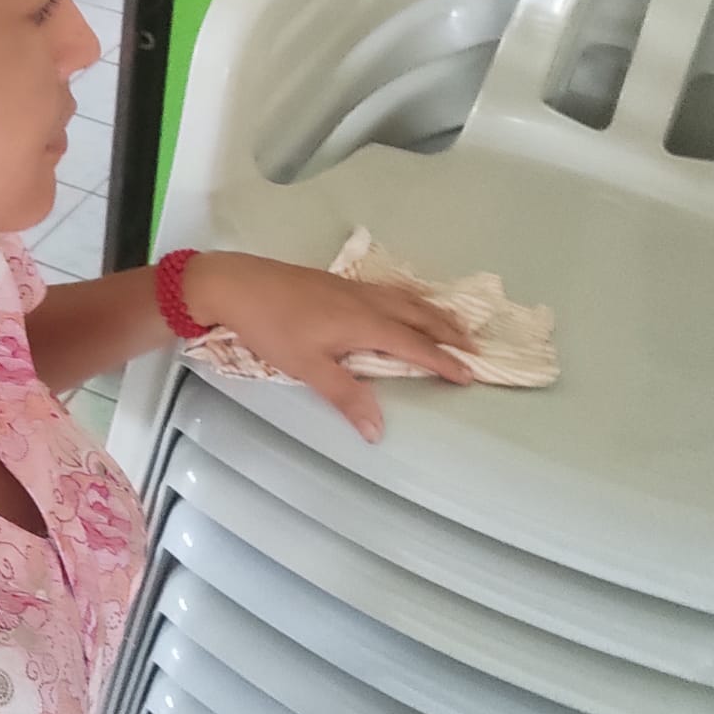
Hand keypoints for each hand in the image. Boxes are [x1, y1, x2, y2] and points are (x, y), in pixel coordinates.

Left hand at [186, 252, 474, 443]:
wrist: (236, 283)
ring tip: (452, 323)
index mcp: (363, 322)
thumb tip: (378, 431)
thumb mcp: (307, 366)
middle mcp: (365, 300)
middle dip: (448, 331)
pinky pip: (388, 289)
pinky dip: (409, 298)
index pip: (414, 344)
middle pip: (418, 314)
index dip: (443, 361)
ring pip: (404, 297)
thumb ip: (345, 395)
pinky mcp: (336, 282)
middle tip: (477, 348)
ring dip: (432, 312)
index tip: (471, 375)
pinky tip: (402, 302)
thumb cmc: (271, 326)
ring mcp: (350, 287)